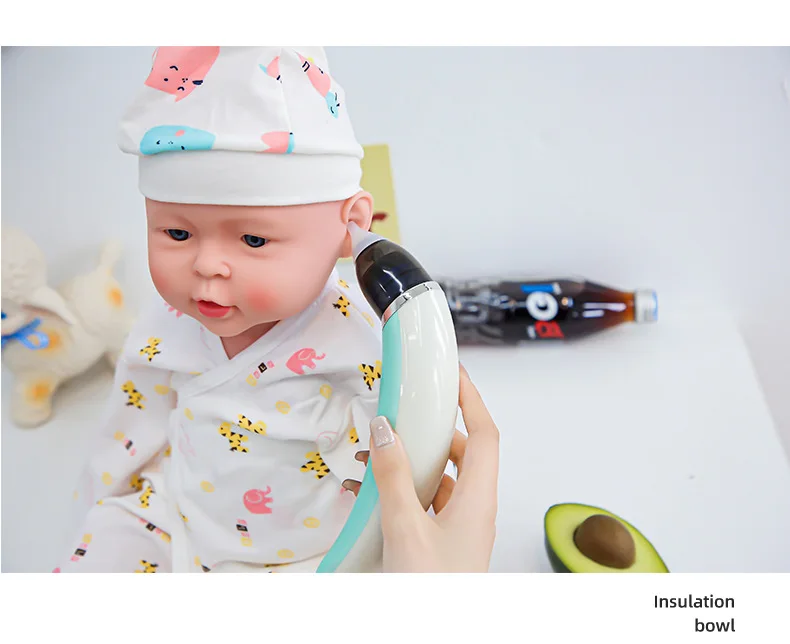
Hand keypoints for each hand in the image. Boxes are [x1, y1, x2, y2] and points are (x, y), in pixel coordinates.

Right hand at [349, 364, 499, 571]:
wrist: (441, 631)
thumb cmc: (432, 588)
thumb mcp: (406, 529)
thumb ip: (394, 478)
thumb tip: (385, 432)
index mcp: (478, 499)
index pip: (486, 434)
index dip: (473, 400)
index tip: (455, 375)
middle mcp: (476, 509)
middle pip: (465, 454)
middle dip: (436, 432)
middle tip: (408, 416)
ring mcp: (462, 529)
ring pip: (445, 481)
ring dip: (417, 465)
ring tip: (380, 457)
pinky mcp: (446, 544)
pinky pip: (430, 505)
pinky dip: (408, 492)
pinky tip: (375, 496)